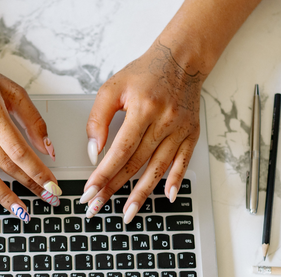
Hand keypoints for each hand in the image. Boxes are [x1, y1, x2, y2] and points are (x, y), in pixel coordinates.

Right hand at [0, 54, 61, 221]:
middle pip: (4, 163)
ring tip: (21, 211)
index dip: (37, 170)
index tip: (52, 185)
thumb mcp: (10, 89)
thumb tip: (48, 149)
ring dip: (3, 196)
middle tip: (46, 198)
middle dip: (28, 184)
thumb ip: (32, 119)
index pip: (18, 148)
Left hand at [82, 42, 203, 221]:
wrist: (181, 60)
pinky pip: (183, 162)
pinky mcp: (191, 134)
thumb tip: (93, 152)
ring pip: (158, 168)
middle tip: (97, 206)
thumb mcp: (112, 88)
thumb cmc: (145, 73)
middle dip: (114, 188)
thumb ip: (98, 119)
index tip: (89, 192)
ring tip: (127, 212)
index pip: (119, 151)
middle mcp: (164, 121)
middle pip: (135, 164)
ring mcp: (180, 129)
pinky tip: (167, 197)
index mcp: (143, 109)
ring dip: (142, 194)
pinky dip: (176, 180)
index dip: (103, 174)